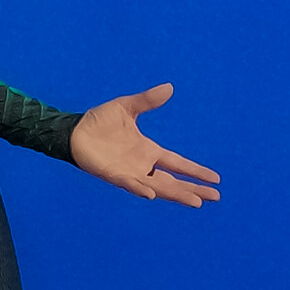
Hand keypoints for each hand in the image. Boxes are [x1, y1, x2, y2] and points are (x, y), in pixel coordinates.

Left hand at [69, 82, 219, 206]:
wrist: (74, 130)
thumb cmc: (99, 121)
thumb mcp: (127, 107)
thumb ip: (147, 100)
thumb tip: (169, 87)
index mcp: (148, 151)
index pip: (178, 163)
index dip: (195, 171)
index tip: (215, 179)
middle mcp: (142, 165)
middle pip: (174, 181)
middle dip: (193, 189)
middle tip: (215, 197)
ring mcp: (129, 172)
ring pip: (158, 187)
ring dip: (176, 194)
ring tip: (196, 202)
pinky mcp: (113, 175)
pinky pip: (130, 184)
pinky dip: (140, 188)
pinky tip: (152, 194)